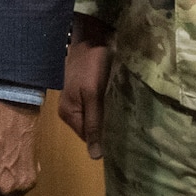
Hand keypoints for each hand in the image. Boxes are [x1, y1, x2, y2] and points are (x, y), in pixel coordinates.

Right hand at [56, 13, 113, 160]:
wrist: (92, 37)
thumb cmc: (92, 65)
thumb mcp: (94, 96)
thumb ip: (94, 125)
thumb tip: (95, 157)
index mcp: (68, 114)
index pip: (88, 139)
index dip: (105, 139)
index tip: (124, 138)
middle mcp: (69, 111)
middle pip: (90, 129)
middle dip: (107, 128)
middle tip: (127, 126)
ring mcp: (76, 101)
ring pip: (95, 119)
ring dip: (108, 118)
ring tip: (125, 116)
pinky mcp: (85, 92)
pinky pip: (96, 108)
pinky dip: (107, 108)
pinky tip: (118, 104)